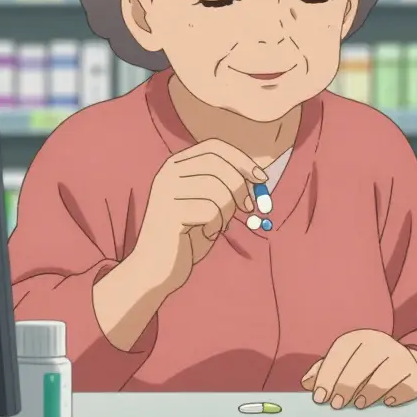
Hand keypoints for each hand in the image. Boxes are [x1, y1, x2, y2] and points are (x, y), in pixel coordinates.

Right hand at [131, 139, 266, 292]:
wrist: (155, 269)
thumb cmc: (187, 236)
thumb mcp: (210, 205)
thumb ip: (227, 186)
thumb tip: (258, 174)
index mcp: (176, 166)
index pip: (214, 147)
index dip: (241, 159)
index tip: (261, 178)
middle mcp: (167, 174)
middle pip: (219, 165)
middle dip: (241, 186)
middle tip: (248, 208)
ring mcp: (165, 192)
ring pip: (218, 189)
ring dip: (228, 210)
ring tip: (218, 224)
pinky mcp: (169, 213)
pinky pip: (210, 211)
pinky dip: (217, 225)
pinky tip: (205, 234)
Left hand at [300, 330, 416, 409]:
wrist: (406, 367)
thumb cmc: (367, 369)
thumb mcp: (345, 365)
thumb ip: (324, 372)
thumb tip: (306, 382)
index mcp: (361, 339)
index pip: (342, 351)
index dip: (328, 375)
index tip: (319, 397)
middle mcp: (382, 343)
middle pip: (362, 363)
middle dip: (345, 386)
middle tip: (336, 405)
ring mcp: (402, 357)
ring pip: (383, 377)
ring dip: (369, 393)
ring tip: (359, 404)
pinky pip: (407, 387)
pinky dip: (395, 396)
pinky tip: (387, 402)